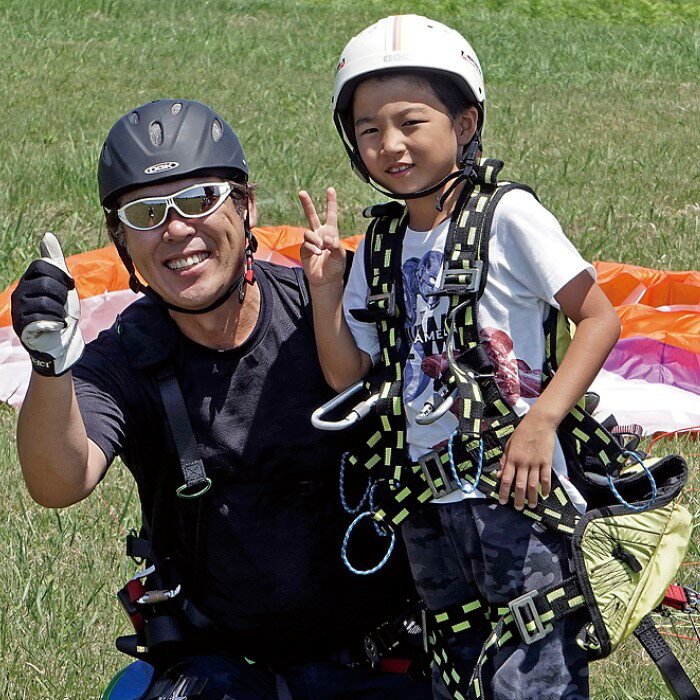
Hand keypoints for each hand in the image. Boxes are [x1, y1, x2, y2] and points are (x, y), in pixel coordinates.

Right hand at [11, 232, 83, 375]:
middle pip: (47, 283)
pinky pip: (44, 318)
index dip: (61, 275)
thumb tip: (47, 235)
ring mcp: (19, 310)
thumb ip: (56, 262)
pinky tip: (54, 327)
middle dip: (63, 296)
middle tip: (61, 306)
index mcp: (29, 280)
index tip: (68, 286)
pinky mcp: (22, 327)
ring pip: (47, 302)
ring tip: (57, 317)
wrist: (62, 342)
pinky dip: (56, 323)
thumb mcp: (64, 285)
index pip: (43, 263)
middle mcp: (19, 293)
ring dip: (61, 312)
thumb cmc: (62, 313)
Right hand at [298, 187, 345, 288]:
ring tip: (321, 249)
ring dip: (315, 240)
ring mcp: (311, 241)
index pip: (331, 214)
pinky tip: (317, 253)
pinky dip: (312, 248)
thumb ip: (335, 244)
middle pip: (312, 216)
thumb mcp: (341, 255)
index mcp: (331, 232)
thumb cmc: (336, 267)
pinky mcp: (304, 249)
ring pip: (308, 233)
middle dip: (306, 204)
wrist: (326, 280)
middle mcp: (320, 234)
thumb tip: (326, 238)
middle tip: (301, 192)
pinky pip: (306, 244)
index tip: (330, 189)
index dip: (331, 202)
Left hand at [496, 413, 553, 509]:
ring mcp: (536, 463)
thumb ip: (504, 460)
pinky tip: (544, 494)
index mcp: (512, 458)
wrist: (539, 423)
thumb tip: (499, 474)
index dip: (504, 492)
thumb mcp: (509, 444)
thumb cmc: (522, 432)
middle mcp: (523, 463)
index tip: (503, 501)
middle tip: (518, 508)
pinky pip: (546, 477)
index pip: (506, 479)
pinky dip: (546, 487)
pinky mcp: (547, 461)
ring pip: (533, 484)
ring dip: (532, 497)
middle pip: (520, 485)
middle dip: (518, 499)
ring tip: (531, 506)